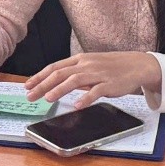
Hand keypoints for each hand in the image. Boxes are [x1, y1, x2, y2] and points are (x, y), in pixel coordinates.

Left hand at [25, 52, 160, 108]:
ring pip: (74, 80)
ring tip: (47, 99)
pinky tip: (76, 106)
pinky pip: (95, 91)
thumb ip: (75, 73)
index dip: (39, 76)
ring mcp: (98, 74)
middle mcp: (86, 64)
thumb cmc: (111, 67)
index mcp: (79, 60)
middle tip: (30, 96)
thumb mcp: (90, 66)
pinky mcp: (109, 84)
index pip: (55, 67)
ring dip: (59, 90)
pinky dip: (85, 98)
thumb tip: (57, 83)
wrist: (136, 65)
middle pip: (60, 74)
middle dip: (42, 85)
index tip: (27, 85)